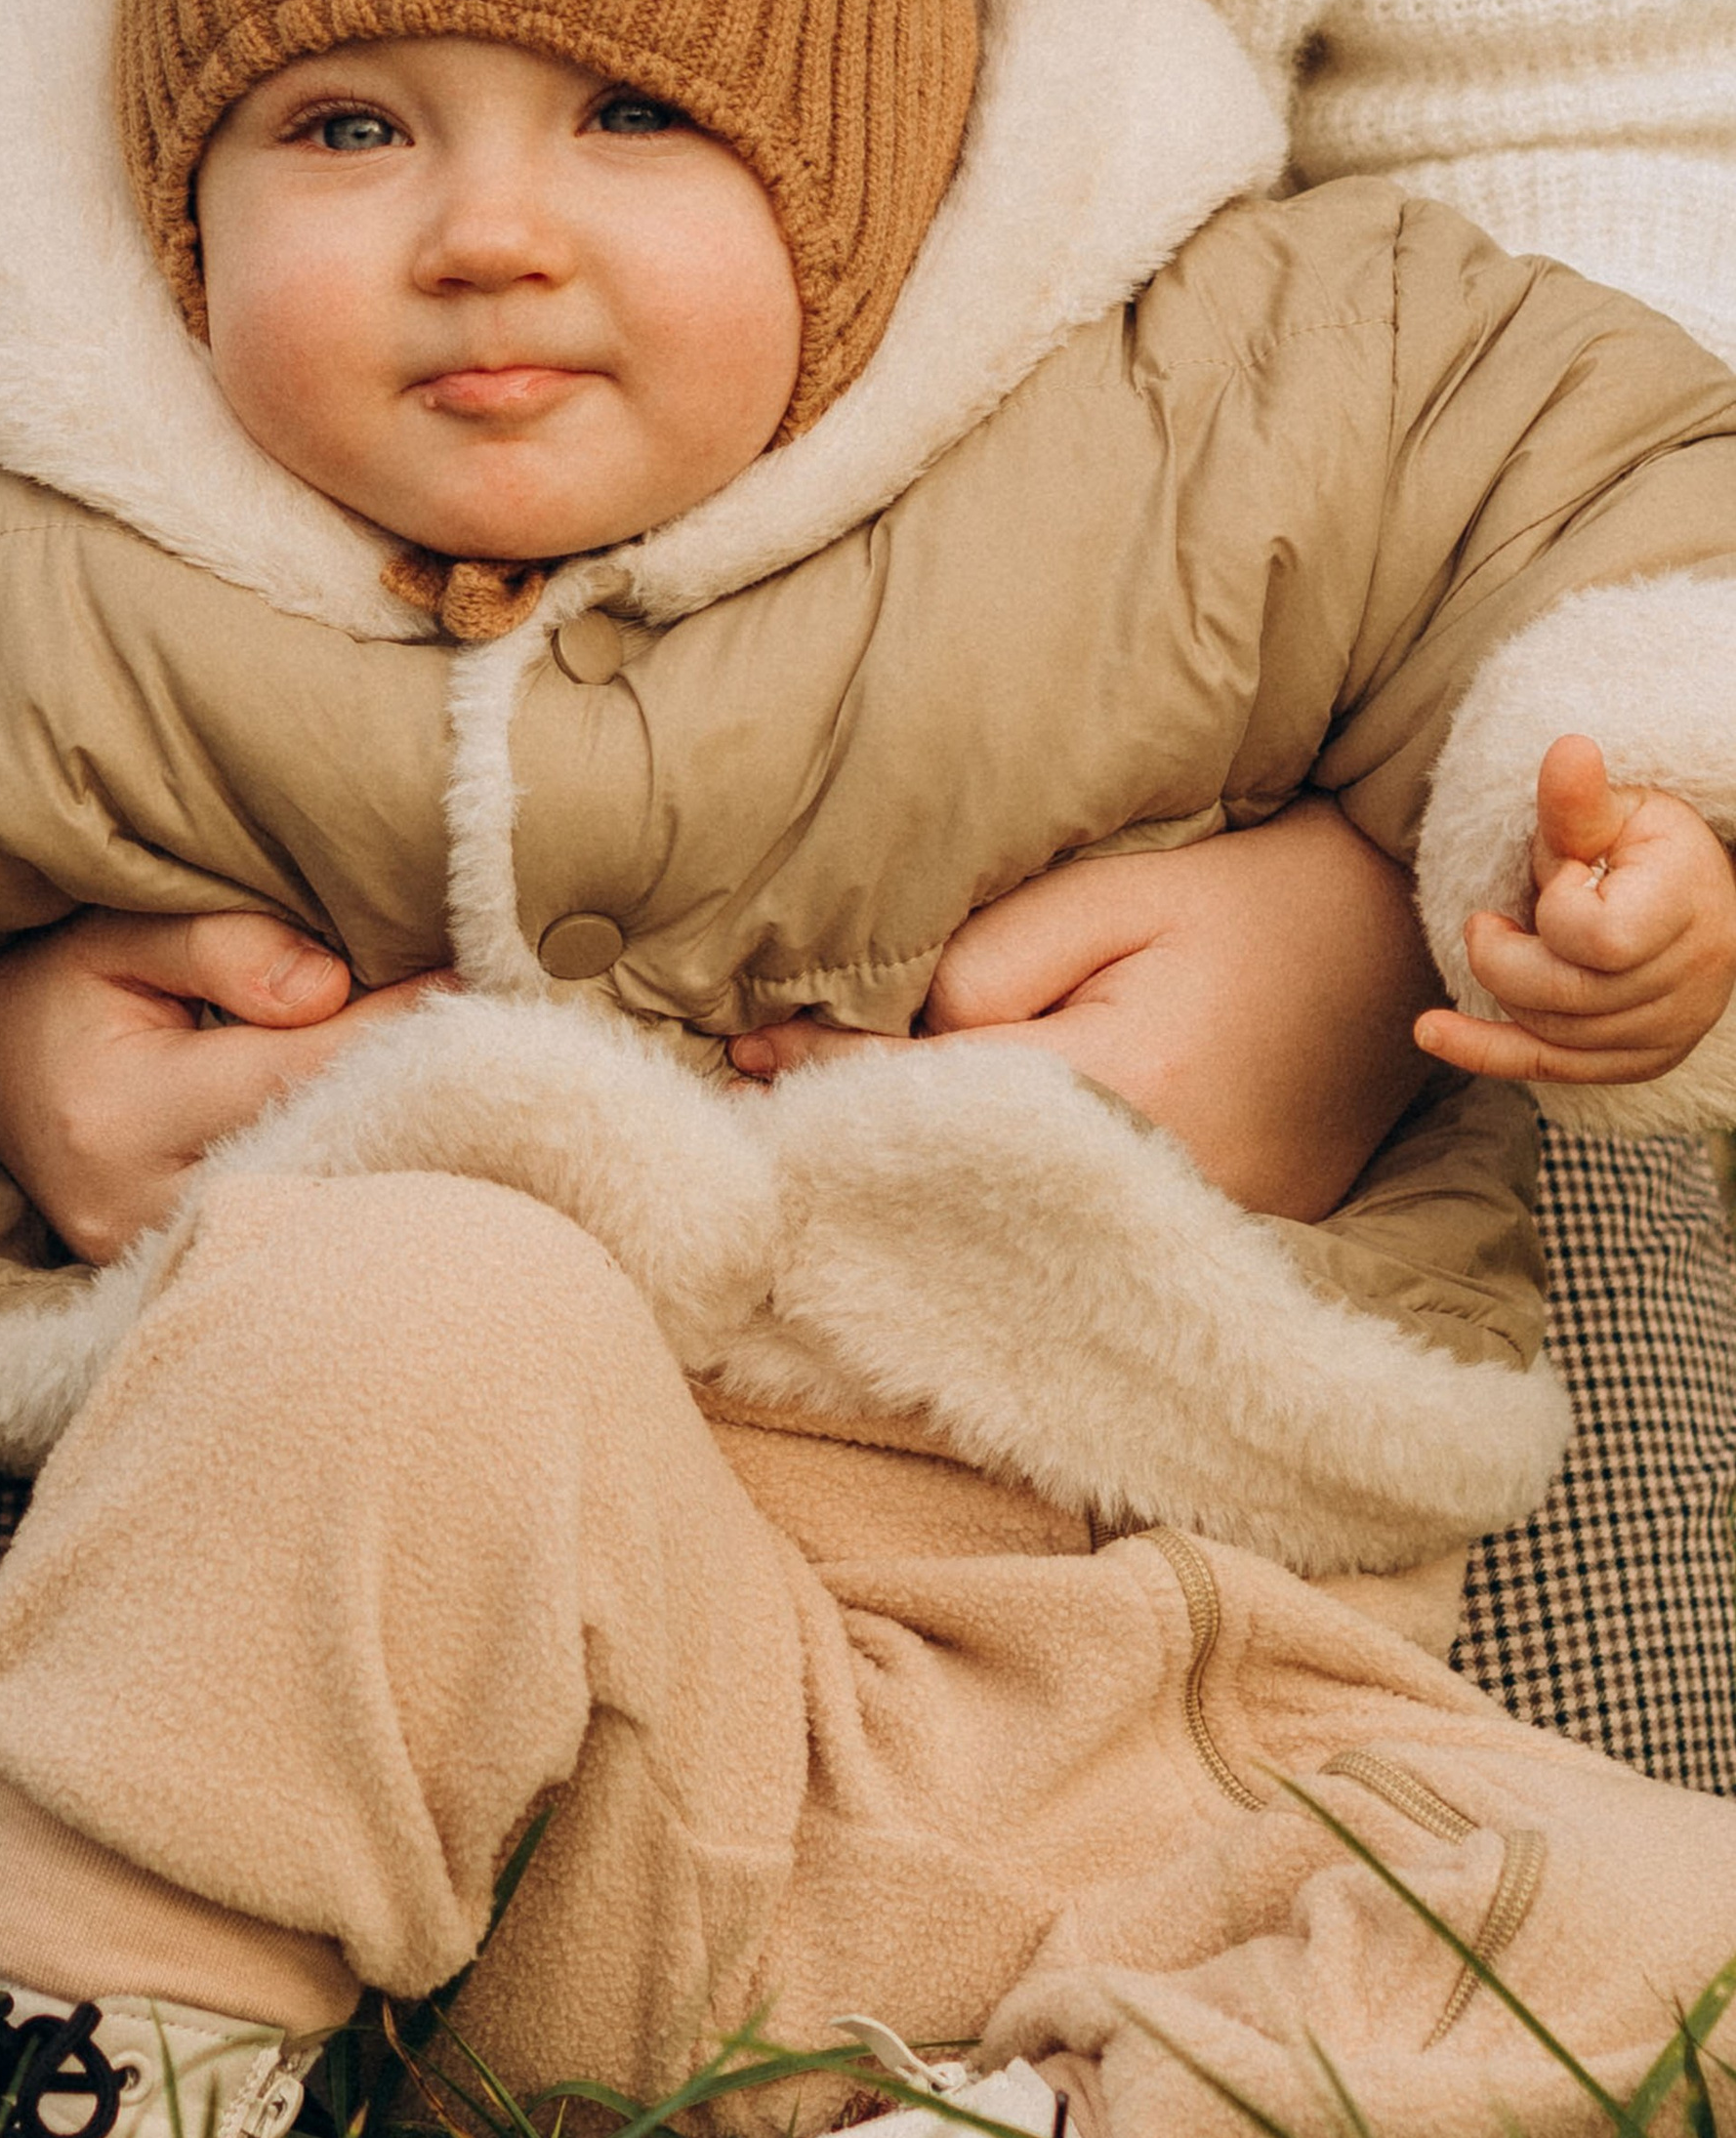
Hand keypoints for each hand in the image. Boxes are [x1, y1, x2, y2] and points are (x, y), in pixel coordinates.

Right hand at [0, 911, 452, 1262]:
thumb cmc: (59, 988)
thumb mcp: (116, 931)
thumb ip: (221, 945)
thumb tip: (330, 987)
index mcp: (123, 1114)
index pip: (299, 1071)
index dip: (399, 1027)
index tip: (476, 978)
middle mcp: (139, 1207)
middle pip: (323, 1148)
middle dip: (417, 1091)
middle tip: (506, 1036)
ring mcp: (156, 1262)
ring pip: (319, 1199)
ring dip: (398, 1140)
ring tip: (473, 1079)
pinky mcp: (175, 1282)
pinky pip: (293, 1226)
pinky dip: (356, 1177)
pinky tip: (411, 1133)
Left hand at [730, 800, 1438, 1222]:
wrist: (1394, 939)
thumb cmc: (1246, 901)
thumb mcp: (1113, 892)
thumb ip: (995, 961)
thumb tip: (903, 1031)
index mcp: (1123, 1088)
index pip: (930, 1096)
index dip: (826, 1075)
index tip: (743, 1057)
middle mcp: (1163, 1188)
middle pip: (965, 1186)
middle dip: (861, 1150)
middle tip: (759, 1111)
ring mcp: (1205, 1232)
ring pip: (1024, 1223)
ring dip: (933, 1188)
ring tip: (842, 1147)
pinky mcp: (1228, 1245)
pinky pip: (1091, 1236)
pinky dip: (1019, 1210)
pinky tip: (961, 1181)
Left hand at [1416, 736, 1735, 1085]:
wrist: (1697, 897)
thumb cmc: (1649, 845)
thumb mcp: (1619, 810)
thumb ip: (1577, 800)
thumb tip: (1568, 749)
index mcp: (1686, 906)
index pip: (1596, 937)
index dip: (1557, 903)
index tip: (1564, 872)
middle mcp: (1689, 979)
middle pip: (1563, 994)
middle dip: (1502, 955)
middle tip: (1493, 917)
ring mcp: (1669, 1029)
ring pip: (1551, 1035)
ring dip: (1503, 987)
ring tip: (1505, 940)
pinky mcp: (1639, 1059)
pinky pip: (1548, 1068)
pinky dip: (1482, 1052)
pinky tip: (1429, 1031)